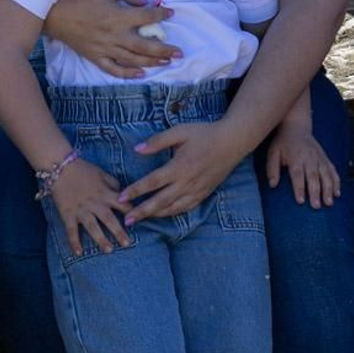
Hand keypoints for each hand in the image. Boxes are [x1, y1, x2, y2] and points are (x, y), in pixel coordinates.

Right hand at [42, 0, 178, 78]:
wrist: (59, 15)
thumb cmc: (84, 0)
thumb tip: (146, 0)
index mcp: (118, 17)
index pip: (146, 17)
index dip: (161, 15)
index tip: (170, 13)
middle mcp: (115, 36)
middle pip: (145, 46)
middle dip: (165, 50)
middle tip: (180, 53)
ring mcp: (106, 49)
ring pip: (134, 60)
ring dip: (152, 62)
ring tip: (167, 62)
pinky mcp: (97, 58)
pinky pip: (114, 69)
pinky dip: (128, 74)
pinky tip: (141, 75)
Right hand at [49, 158, 131, 256]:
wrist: (59, 166)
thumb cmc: (82, 168)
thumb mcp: (102, 173)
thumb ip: (113, 184)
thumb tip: (124, 192)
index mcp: (105, 193)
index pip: (122, 204)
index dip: (131, 212)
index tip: (139, 223)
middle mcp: (95, 203)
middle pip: (109, 219)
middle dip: (119, 232)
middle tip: (127, 244)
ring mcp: (81, 209)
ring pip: (92, 226)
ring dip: (100, 239)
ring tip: (108, 250)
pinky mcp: (68, 213)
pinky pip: (71, 230)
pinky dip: (74, 242)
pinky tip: (78, 253)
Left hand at [118, 120, 248, 223]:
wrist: (232, 142)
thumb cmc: (204, 134)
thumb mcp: (179, 132)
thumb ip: (157, 141)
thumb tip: (137, 149)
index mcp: (179, 166)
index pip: (152, 182)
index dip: (135, 191)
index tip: (121, 198)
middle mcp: (187, 182)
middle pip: (160, 201)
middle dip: (142, 212)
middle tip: (126, 220)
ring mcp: (196, 190)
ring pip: (173, 208)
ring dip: (155, 215)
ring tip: (140, 220)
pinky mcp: (204, 194)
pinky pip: (185, 208)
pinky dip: (172, 213)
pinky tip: (162, 215)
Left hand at [265, 122, 340, 208]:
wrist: (296, 125)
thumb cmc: (283, 142)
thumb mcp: (273, 152)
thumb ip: (272, 168)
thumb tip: (272, 185)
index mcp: (295, 156)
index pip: (297, 174)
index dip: (299, 187)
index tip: (300, 201)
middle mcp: (309, 157)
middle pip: (313, 176)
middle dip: (315, 192)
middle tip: (316, 206)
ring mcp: (319, 157)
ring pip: (326, 174)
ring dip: (328, 189)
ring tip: (329, 203)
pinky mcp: (326, 158)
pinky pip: (333, 171)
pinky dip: (336, 182)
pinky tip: (337, 193)